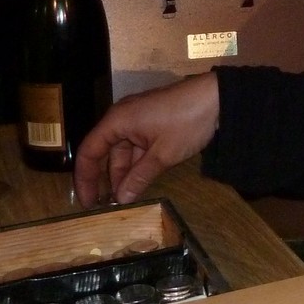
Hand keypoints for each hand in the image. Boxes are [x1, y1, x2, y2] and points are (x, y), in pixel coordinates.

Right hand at [73, 72, 220, 207]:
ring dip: (125, 173)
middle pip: (106, 152)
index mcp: (117, 121)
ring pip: (125, 151)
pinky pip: (139, 146)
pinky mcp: (154, 122)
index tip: (87, 202)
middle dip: (107, 179)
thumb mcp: (163, 154)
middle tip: (107, 206)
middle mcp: (122, 118)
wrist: (219, 97)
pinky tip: (141, 182)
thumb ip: (139, 177)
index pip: (89, 152)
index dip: (85, 179)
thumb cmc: (187, 122)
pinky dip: (139, 163)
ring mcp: (139, 119)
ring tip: (126, 199)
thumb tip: (121, 199)